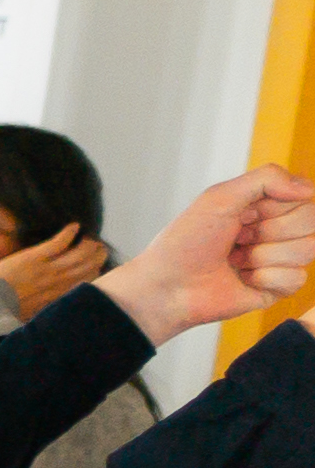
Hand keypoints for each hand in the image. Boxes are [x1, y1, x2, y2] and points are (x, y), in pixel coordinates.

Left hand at [0, 228, 113, 316]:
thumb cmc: (5, 306)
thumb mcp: (32, 311)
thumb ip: (47, 303)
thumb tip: (57, 298)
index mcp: (59, 296)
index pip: (89, 280)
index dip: (96, 269)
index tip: (96, 262)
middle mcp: (58, 283)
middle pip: (90, 265)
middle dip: (98, 254)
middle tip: (96, 245)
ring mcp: (47, 270)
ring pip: (80, 253)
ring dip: (87, 243)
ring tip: (86, 237)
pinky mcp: (34, 258)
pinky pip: (60, 242)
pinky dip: (69, 232)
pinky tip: (74, 226)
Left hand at [98, 164, 314, 342]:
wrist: (166, 287)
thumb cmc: (185, 242)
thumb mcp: (219, 198)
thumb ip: (266, 179)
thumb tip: (309, 189)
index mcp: (266, 204)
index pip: (304, 196)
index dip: (274, 206)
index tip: (242, 215)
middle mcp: (279, 229)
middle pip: (310, 221)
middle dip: (269, 230)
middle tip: (236, 238)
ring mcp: (282, 258)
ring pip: (308, 249)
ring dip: (263, 255)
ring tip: (235, 259)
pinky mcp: (279, 287)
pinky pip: (297, 278)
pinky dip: (264, 278)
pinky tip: (242, 279)